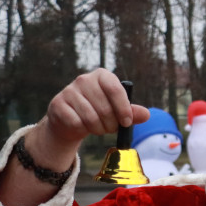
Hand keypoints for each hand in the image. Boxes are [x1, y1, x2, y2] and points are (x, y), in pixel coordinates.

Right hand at [32, 68, 150, 163]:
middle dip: (111, 125)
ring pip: (91, 118)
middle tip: (110, 128)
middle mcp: (84, 79)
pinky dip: (82, 130)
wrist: (70, 121)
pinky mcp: (58, 104)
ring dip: (98, 129)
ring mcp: (69, 91)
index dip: (123, 108)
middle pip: (105, 108)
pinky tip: (82, 126)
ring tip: (98, 128)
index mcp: (102, 76)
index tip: (126, 122)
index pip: (115, 89)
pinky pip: (77, 123)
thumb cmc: (98, 113)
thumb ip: (131, 112)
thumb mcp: (117, 112)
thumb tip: (146, 115)